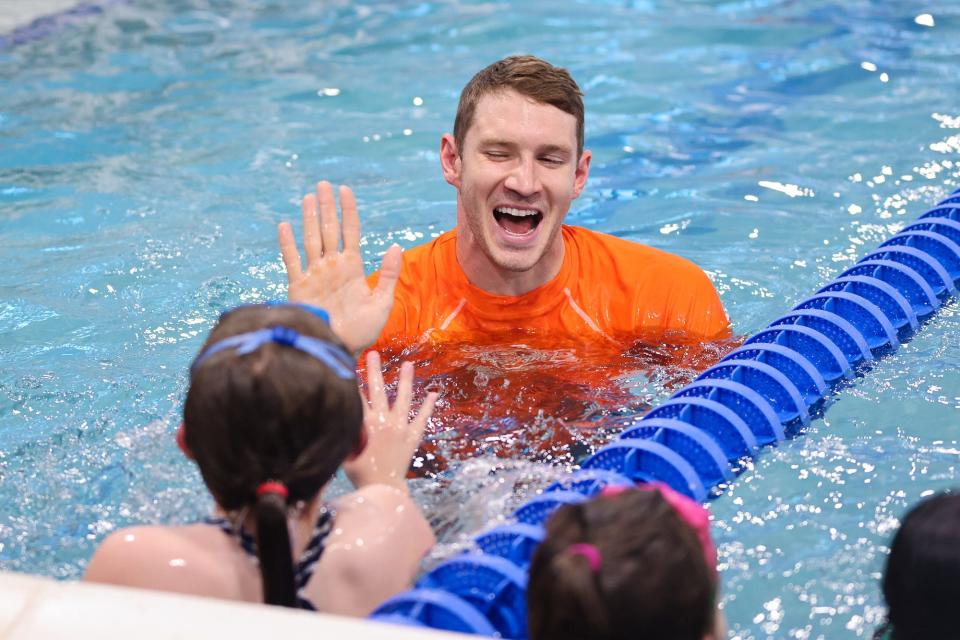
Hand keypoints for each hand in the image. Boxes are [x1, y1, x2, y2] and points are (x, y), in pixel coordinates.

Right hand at [278, 181, 401, 354]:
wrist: (339, 350)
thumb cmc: (362, 331)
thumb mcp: (382, 302)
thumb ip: (389, 275)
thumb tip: (396, 246)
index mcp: (352, 268)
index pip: (350, 232)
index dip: (348, 211)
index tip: (345, 190)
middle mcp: (332, 267)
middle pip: (329, 230)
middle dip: (327, 207)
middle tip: (323, 184)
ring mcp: (315, 275)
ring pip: (311, 239)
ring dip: (310, 219)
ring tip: (309, 198)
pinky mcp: (299, 287)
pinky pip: (292, 261)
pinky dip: (287, 244)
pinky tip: (284, 226)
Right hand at [343, 351, 437, 490]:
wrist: (384, 490)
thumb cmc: (360, 474)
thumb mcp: (347, 452)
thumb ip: (348, 433)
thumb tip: (344, 417)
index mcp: (366, 424)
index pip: (358, 397)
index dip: (353, 381)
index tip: (350, 364)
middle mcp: (385, 422)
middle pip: (378, 390)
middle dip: (374, 371)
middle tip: (373, 353)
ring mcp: (401, 428)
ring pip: (404, 399)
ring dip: (405, 380)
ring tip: (408, 364)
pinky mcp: (412, 437)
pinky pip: (422, 419)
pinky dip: (428, 406)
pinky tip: (433, 393)